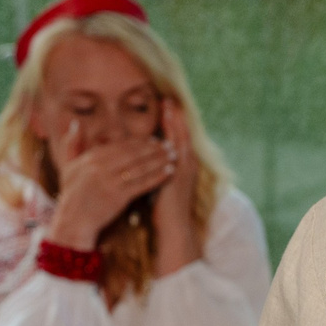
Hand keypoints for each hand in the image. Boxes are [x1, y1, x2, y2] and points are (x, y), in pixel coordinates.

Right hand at [51, 119, 177, 249]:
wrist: (73, 221)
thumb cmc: (72, 194)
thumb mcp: (67, 166)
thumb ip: (72, 144)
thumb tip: (76, 123)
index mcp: (92, 158)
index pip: (121, 145)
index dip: (140, 142)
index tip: (154, 139)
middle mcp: (101, 167)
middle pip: (133, 154)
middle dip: (153, 148)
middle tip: (169, 144)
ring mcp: (110, 182)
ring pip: (140, 167)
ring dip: (159, 160)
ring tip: (173, 155)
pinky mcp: (119, 196)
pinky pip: (142, 184)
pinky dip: (157, 177)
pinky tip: (169, 172)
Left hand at [151, 113, 203, 273]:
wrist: (172, 227)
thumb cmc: (161, 209)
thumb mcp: (155, 184)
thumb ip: (151, 169)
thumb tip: (139, 160)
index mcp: (178, 166)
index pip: (174, 139)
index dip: (170, 123)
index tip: (163, 106)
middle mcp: (185, 164)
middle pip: (181, 134)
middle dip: (175, 116)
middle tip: (168, 97)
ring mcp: (185, 168)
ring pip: (181, 138)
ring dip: (176, 120)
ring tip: (169, 103)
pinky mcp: (182, 172)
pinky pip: (178, 147)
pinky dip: (174, 133)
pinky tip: (167, 123)